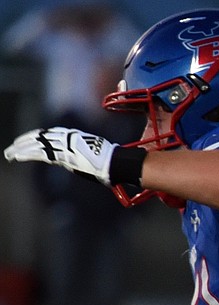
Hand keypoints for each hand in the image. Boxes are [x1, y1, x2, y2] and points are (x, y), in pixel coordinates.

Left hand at [4, 127, 139, 186]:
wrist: (115, 163)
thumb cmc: (111, 163)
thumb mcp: (96, 155)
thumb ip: (84, 156)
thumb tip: (82, 164)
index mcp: (74, 137)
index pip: (50, 134)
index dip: (36, 137)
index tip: (28, 140)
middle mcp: (67, 138)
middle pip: (40, 137)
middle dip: (25, 142)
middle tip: (13, 146)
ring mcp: (64, 146)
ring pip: (37, 145)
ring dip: (21, 149)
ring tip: (9, 153)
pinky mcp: (62, 155)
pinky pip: (40, 154)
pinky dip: (27, 155)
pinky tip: (16, 157)